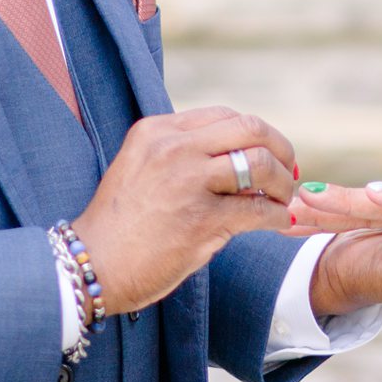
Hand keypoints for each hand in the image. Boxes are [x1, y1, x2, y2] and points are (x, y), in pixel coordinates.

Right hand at [71, 106, 294, 314]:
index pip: (224, 116)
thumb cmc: (119, 224)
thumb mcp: (140, 166)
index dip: (254, 133)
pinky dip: (278, 215)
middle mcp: (174, 148)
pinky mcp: (203, 220)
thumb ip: (180, 153)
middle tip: (288, 170)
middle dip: (279, 147)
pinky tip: (280, 222)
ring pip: (259, 164)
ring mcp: (189, 182)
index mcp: (158, 131)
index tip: (267, 151)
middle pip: (249, 128)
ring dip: (282, 182)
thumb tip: (232, 155)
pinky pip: (258, 209)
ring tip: (282, 199)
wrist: (93, 265)